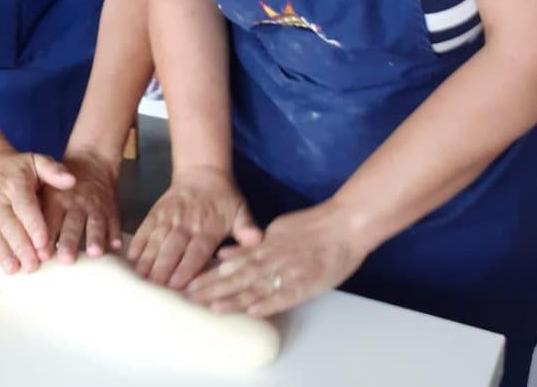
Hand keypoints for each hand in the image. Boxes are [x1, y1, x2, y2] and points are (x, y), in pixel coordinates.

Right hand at [0, 149, 75, 291]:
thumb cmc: (18, 168)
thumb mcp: (36, 161)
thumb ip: (54, 170)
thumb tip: (71, 180)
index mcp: (14, 184)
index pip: (24, 206)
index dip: (33, 224)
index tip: (43, 241)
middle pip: (8, 226)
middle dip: (20, 246)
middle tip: (34, 264)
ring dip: (2, 256)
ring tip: (14, 271)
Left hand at [41, 150, 121, 262]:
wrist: (92, 162)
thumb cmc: (61, 185)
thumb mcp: (44, 188)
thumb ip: (35, 211)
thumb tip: (19, 239)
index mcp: (56, 200)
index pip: (49, 219)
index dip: (46, 236)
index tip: (42, 254)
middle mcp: (75, 204)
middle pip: (72, 224)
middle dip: (69, 241)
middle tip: (66, 259)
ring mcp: (95, 207)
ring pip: (95, 223)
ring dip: (95, 238)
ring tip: (95, 253)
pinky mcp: (111, 210)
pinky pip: (115, 222)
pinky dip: (115, 234)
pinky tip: (116, 247)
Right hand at [127, 166, 262, 289]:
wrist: (203, 171)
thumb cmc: (224, 198)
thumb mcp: (241, 210)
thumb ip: (247, 228)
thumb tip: (256, 240)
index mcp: (208, 228)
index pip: (196, 251)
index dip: (186, 268)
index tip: (177, 285)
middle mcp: (187, 223)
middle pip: (172, 249)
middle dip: (163, 269)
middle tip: (155, 288)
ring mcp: (169, 217)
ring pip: (156, 240)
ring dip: (148, 260)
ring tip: (140, 279)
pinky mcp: (157, 211)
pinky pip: (145, 228)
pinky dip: (138, 243)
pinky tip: (131, 258)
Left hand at [185, 199, 370, 317]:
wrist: (344, 225)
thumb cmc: (313, 226)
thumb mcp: (277, 228)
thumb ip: (251, 243)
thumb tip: (225, 254)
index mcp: (266, 245)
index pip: (233, 263)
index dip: (211, 274)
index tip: (192, 284)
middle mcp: (273, 258)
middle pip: (239, 275)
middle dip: (214, 287)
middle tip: (192, 297)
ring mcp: (289, 271)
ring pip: (257, 286)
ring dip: (235, 298)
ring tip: (213, 307)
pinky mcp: (307, 283)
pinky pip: (285, 296)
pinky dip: (269, 304)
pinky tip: (254, 313)